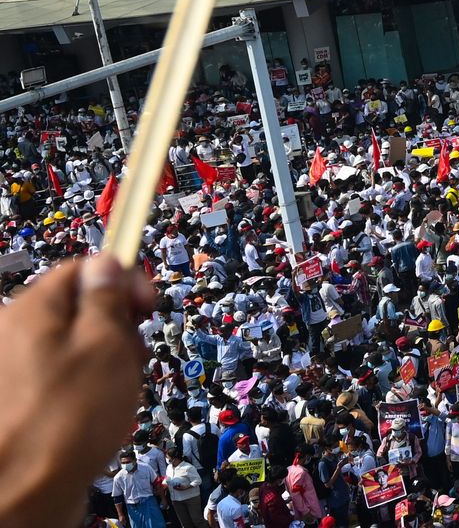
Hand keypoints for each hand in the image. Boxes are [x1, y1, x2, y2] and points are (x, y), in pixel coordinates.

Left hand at [0, 256, 152, 525]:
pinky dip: (84, 391)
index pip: (83, 269)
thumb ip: (108, 297)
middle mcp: (13, 334)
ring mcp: (13, 371)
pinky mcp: (19, 403)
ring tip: (115, 394)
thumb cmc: (66, 419)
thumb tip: (107, 263)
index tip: (147, 305)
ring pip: (73, 347)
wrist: (22, 492)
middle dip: (115, 329)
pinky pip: (61, 380)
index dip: (122, 281)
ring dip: (104, 364)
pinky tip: (95, 415)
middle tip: (133, 357)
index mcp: (31, 310)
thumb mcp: (108, 344)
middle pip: (78, 309)